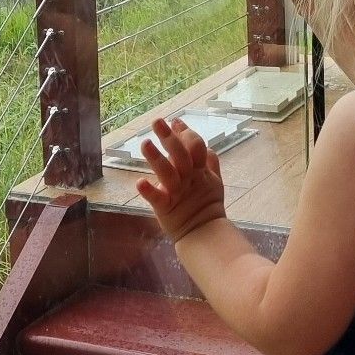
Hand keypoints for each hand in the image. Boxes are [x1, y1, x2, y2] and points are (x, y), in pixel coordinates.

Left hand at [137, 117, 226, 242]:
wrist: (204, 233)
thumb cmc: (206, 204)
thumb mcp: (214, 180)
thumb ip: (210, 162)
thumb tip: (206, 145)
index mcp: (200, 170)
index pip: (196, 146)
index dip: (186, 132)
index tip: (174, 120)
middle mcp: (189, 178)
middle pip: (181, 155)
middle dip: (170, 137)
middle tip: (157, 122)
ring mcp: (178, 193)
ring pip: (168, 173)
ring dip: (157, 158)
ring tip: (145, 143)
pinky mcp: (167, 208)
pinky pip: (158, 198)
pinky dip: (150, 191)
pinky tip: (139, 182)